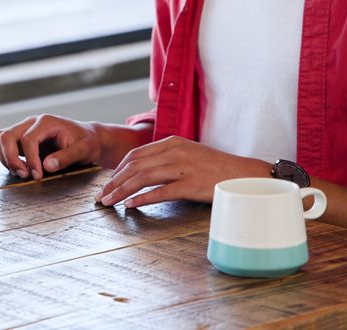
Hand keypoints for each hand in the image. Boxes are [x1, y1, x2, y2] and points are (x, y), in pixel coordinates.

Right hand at [0, 114, 103, 180]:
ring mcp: (25, 129)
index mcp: (46, 122)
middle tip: (24, 175)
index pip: (28, 139)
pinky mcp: (22, 139)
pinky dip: (6, 158)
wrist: (88, 139)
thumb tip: (46, 166)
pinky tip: (21, 169)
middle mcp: (32, 123)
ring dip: (5, 157)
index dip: (30, 160)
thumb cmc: (87, 143)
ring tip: (21, 173)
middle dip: (11, 158)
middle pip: (7, 135)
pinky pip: (4, 145)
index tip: (38, 176)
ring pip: (1, 138)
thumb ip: (66, 157)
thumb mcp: (83, 150)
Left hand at [94, 136, 269, 207]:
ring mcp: (183, 167)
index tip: (108, 184)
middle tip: (102, 197)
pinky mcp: (191, 184)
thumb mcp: (188, 154)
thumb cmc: (215, 168)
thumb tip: (141, 171)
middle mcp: (174, 152)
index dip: (118, 170)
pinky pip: (161, 192)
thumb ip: (166, 158)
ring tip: (110, 202)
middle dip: (114, 182)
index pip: (135, 155)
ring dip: (122, 191)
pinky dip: (142, 198)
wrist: (245, 174)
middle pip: (134, 166)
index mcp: (171, 143)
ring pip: (143, 178)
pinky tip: (131, 205)